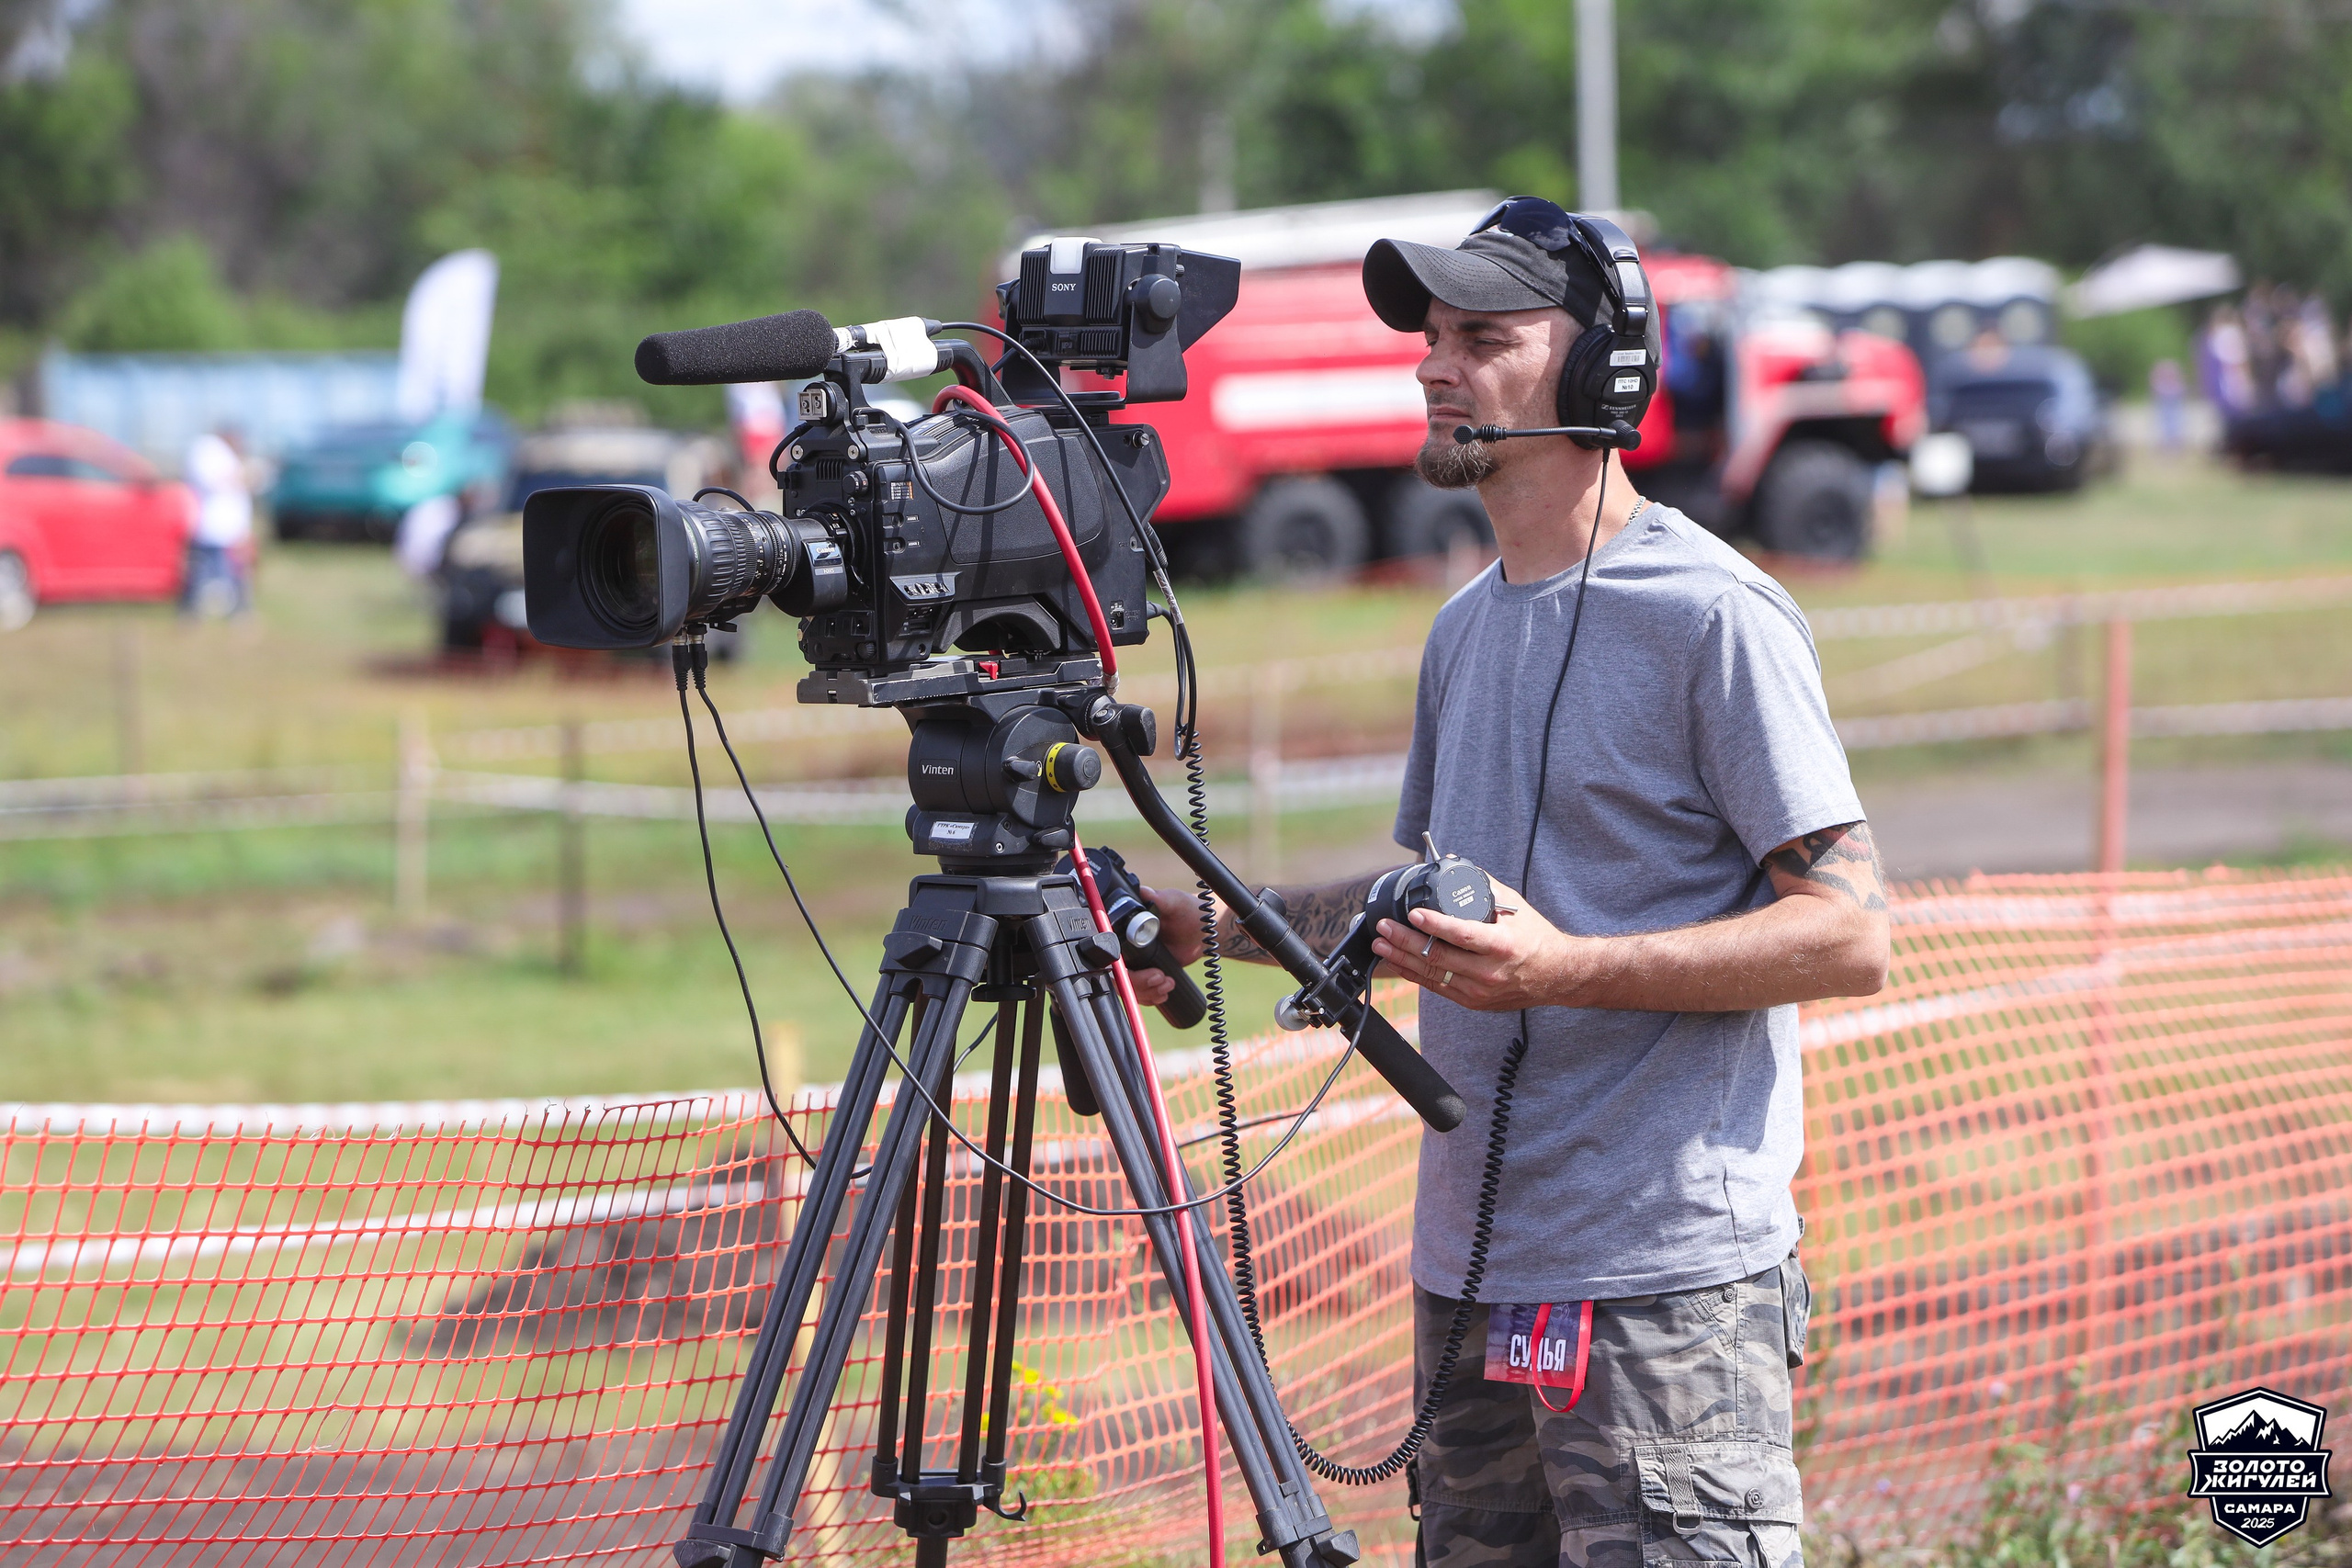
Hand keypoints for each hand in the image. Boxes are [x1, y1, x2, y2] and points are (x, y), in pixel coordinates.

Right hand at [1125, 884, 1220, 1007]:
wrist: (1203, 931)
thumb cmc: (1188, 911)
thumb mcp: (1174, 902)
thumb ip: (1160, 898)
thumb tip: (1145, 892)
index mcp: (1127, 929)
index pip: (1113, 953)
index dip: (1124, 967)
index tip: (1149, 969)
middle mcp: (1128, 947)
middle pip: (1118, 975)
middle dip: (1139, 983)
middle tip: (1160, 977)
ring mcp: (1136, 962)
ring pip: (1129, 988)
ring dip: (1147, 991)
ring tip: (1168, 983)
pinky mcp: (1146, 973)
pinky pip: (1140, 993)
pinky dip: (1151, 996)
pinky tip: (1164, 991)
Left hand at [1369, 878, 1591, 1011]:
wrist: (1556, 975)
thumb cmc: (1535, 937)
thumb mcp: (1514, 908)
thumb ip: (1483, 886)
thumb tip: (1451, 863)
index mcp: (1503, 946)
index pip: (1462, 935)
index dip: (1435, 925)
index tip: (1412, 914)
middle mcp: (1490, 972)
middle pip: (1439, 958)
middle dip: (1405, 942)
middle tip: (1384, 927)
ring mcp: (1480, 991)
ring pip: (1432, 975)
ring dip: (1402, 959)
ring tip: (1381, 944)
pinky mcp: (1473, 1001)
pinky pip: (1437, 988)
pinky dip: (1415, 975)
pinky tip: (1398, 962)